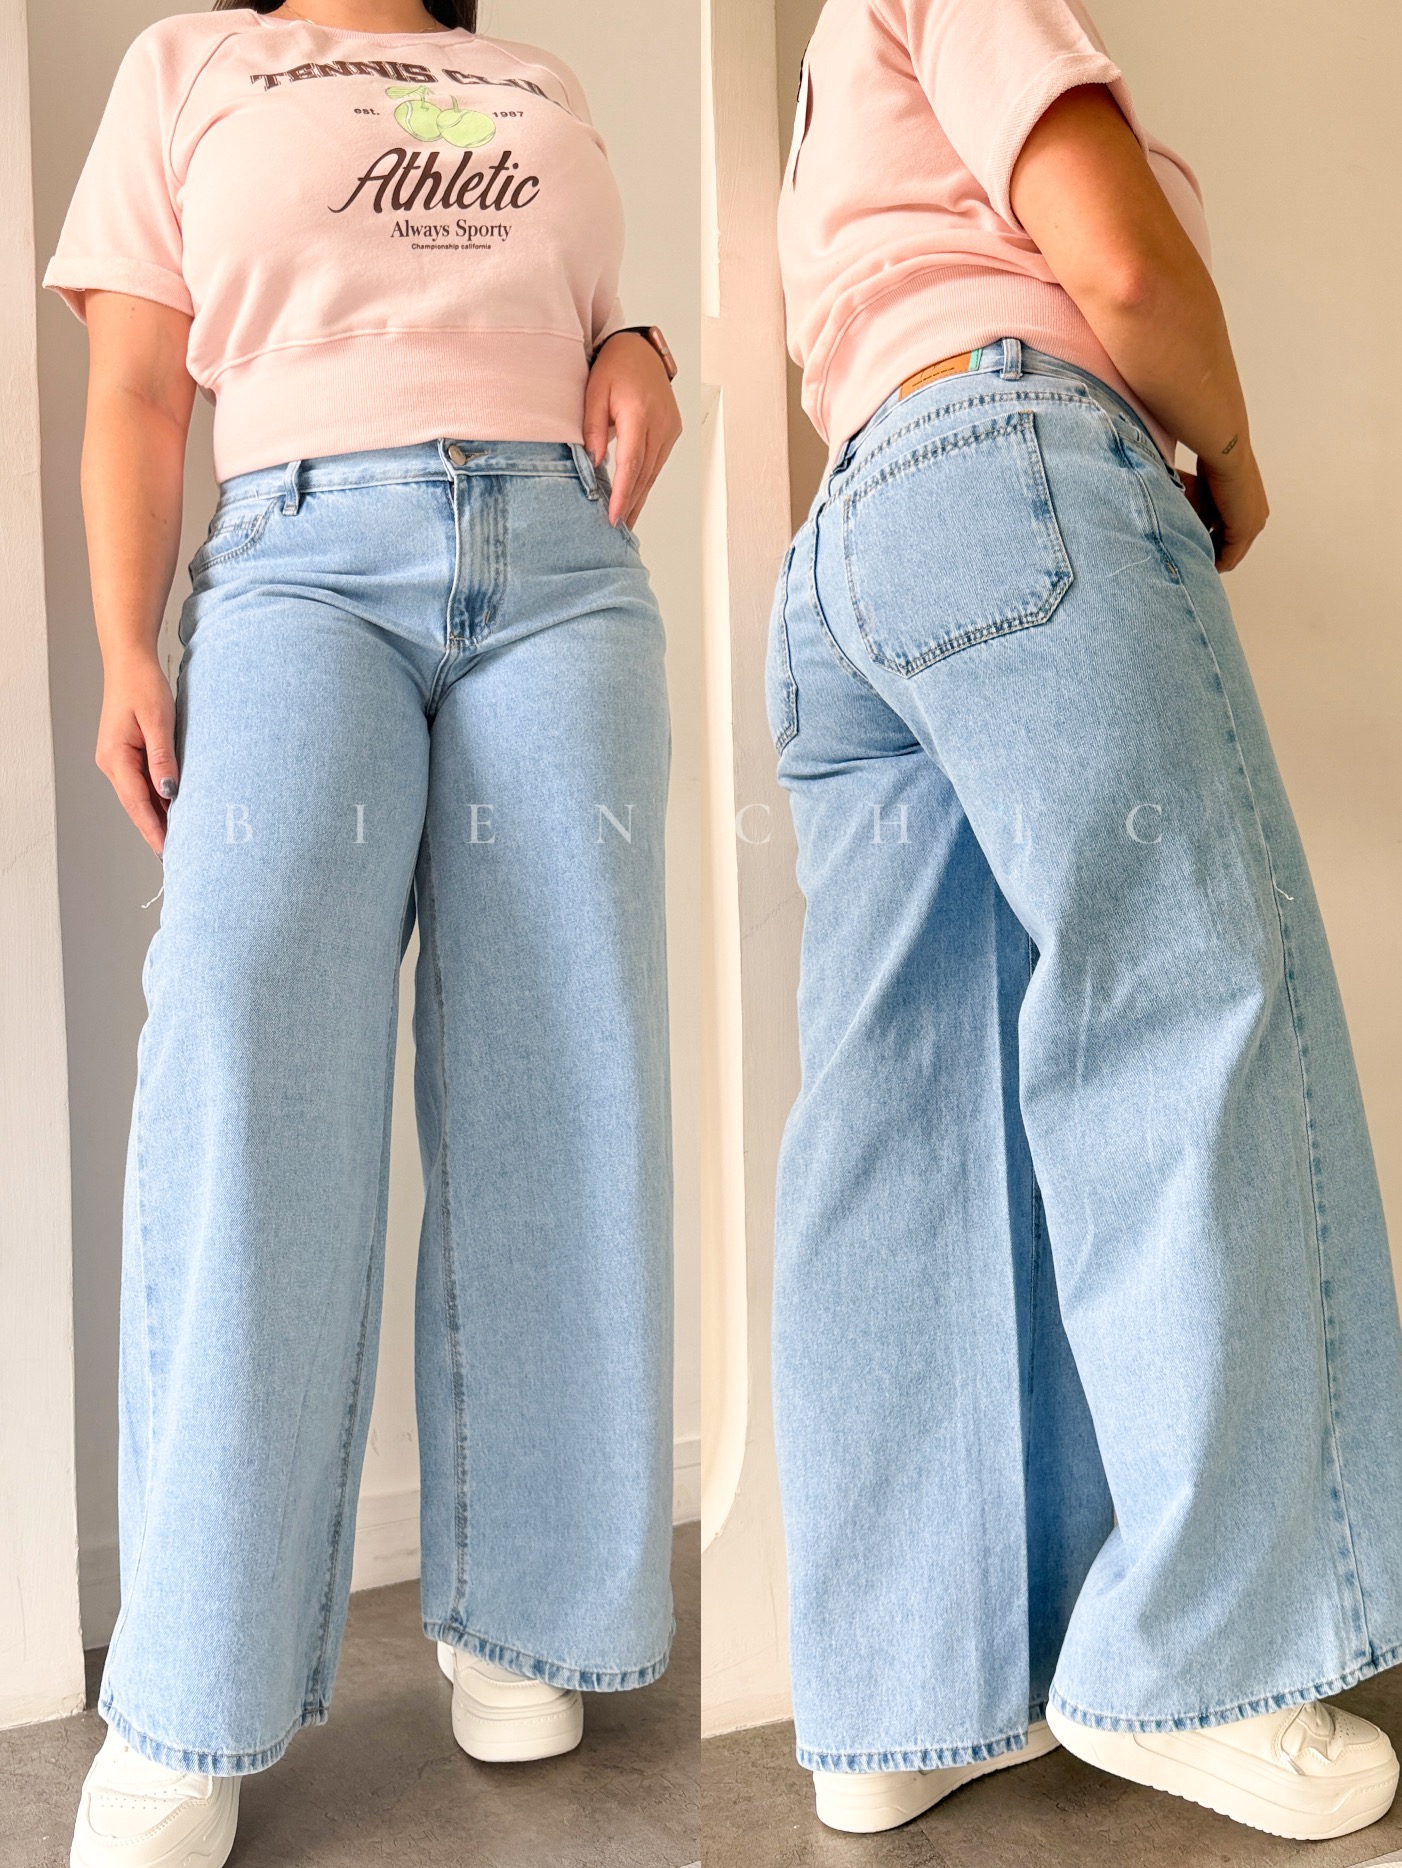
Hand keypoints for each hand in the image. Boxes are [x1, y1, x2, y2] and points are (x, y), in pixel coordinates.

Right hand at [96, 650, 177, 856]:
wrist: (130, 663)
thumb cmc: (143, 686)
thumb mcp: (159, 721)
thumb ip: (163, 759)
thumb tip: (169, 793)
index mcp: (116, 757)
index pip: (137, 803)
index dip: (154, 830)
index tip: (167, 853)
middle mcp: (111, 763)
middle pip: (136, 806)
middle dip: (155, 832)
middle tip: (176, 858)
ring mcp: (116, 760)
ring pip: (139, 797)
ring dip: (157, 818)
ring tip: (178, 842)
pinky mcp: (126, 755)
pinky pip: (141, 784)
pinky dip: (156, 801)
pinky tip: (172, 814)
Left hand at [582, 332, 681, 530]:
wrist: (640, 351)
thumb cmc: (614, 368)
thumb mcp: (593, 393)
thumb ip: (593, 429)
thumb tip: (594, 464)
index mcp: (639, 413)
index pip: (631, 463)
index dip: (622, 494)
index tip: (614, 516)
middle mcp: (660, 423)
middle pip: (644, 473)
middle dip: (630, 503)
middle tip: (617, 528)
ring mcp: (670, 429)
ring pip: (653, 471)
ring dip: (639, 497)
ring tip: (626, 520)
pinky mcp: (672, 431)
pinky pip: (658, 462)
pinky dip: (645, 481)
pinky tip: (635, 496)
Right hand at [1181, 441, 1269, 572]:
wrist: (1227, 452)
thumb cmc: (1218, 458)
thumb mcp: (1216, 481)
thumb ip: (1212, 497)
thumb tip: (1198, 503)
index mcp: (1254, 505)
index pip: (1236, 534)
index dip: (1216, 542)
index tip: (1197, 546)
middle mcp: (1258, 517)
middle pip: (1236, 548)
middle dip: (1216, 555)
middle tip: (1194, 560)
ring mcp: (1253, 525)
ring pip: (1233, 555)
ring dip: (1214, 561)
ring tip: (1193, 564)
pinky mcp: (1243, 530)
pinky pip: (1228, 558)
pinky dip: (1214, 564)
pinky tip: (1197, 564)